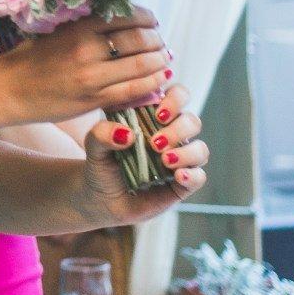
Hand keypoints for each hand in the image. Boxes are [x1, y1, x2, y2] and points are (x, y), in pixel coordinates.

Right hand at [3, 7, 171, 122]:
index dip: (148, 18)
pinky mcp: (94, 99)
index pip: (127, 15)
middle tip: (161, 43)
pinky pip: (134, 90)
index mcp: (78, 27)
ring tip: (164, 60)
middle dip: (157, 40)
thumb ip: (86, 26)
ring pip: (142, 65)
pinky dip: (153, 83)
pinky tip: (160, 80)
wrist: (9, 90)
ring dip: (160, 61)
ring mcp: (92, 76)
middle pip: (140, 38)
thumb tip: (121, 18)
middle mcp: (87, 48)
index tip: (152, 23)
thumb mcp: (57, 32)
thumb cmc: (31, 59)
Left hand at [77, 83, 208, 226]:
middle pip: (191, 122)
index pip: (177, 95)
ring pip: (200, 148)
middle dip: (178, 129)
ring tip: (164, 160)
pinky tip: (178, 176)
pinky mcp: (183, 184)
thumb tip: (128, 134)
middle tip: (155, 143)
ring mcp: (179, 160)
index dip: (175, 99)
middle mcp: (171, 135)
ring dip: (186, 152)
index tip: (158, 113)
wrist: (100, 198)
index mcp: (153, 117)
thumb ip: (101, 134)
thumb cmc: (100, 164)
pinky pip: (200, 176)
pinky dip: (193, 175)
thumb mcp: (93, 147)